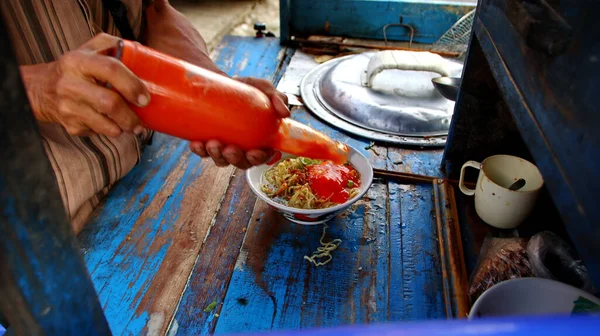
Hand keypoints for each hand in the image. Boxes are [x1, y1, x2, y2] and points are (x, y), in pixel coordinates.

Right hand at [21, 33, 149, 136]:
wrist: (42, 89)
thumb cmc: (75, 68)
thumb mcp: (90, 49)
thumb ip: (115, 46)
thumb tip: (146, 54)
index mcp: (78, 61)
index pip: (111, 69)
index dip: (132, 84)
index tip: (145, 97)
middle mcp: (70, 84)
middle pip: (109, 103)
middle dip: (131, 115)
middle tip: (142, 120)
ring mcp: (69, 107)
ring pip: (106, 124)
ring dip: (125, 127)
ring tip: (134, 125)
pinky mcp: (70, 125)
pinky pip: (98, 132)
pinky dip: (111, 131)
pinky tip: (114, 125)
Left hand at [190, 77, 289, 168]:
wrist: (221, 82)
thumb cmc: (247, 89)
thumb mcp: (264, 89)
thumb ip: (278, 98)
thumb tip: (284, 113)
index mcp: (260, 140)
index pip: (262, 156)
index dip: (259, 159)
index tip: (253, 153)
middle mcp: (242, 147)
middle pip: (241, 162)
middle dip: (235, 159)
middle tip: (229, 149)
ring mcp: (224, 146)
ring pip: (221, 160)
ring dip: (216, 156)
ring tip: (211, 143)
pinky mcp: (207, 141)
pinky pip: (203, 151)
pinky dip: (199, 150)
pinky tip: (196, 143)